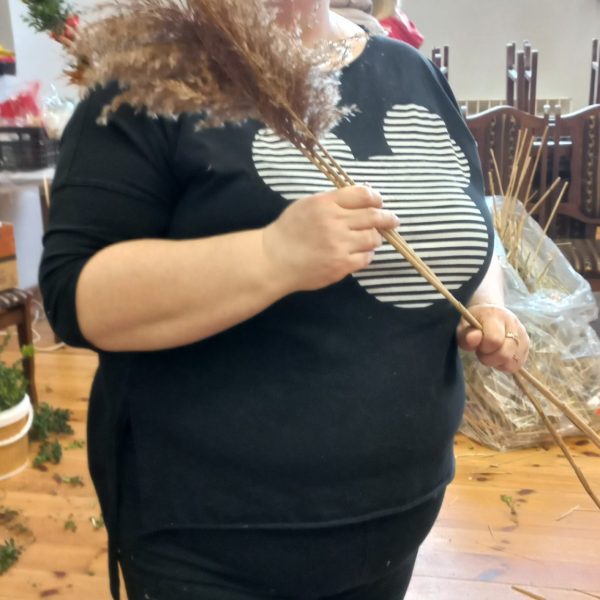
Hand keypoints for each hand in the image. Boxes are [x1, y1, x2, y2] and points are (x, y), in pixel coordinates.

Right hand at [262, 185, 399, 291]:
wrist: (273, 260)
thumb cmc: (288, 231)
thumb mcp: (306, 205)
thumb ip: (332, 200)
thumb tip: (362, 196)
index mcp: (326, 204)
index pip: (362, 195)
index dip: (376, 198)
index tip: (379, 202)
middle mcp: (335, 222)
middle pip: (373, 216)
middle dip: (386, 218)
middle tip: (392, 220)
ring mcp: (339, 245)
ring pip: (373, 238)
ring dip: (375, 238)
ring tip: (369, 239)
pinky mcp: (341, 265)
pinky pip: (366, 258)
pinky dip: (366, 255)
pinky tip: (359, 253)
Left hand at [456, 304, 529, 372]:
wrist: (490, 313)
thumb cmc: (473, 322)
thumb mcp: (463, 327)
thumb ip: (466, 334)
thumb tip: (473, 339)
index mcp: (495, 315)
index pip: (494, 340)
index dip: (483, 348)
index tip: (477, 345)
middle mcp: (513, 323)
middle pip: (505, 354)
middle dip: (489, 358)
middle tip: (482, 351)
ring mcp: (522, 334)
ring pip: (513, 362)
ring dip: (498, 362)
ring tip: (490, 352)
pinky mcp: (527, 345)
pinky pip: (517, 364)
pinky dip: (505, 364)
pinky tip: (498, 355)